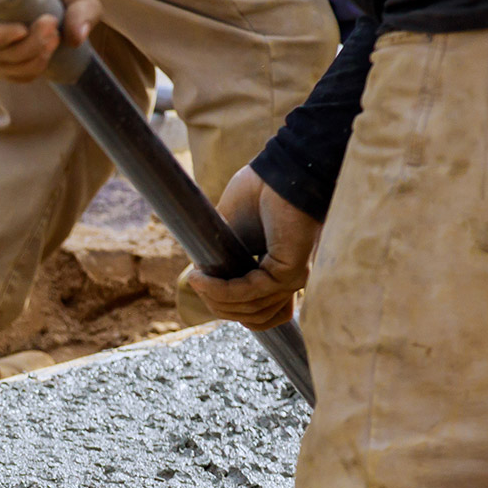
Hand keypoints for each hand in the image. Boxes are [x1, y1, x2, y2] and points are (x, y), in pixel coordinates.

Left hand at [0, 0, 99, 82]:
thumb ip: (82, 9)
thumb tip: (77, 40)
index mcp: (12, 20)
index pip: (14, 63)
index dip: (34, 67)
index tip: (58, 49)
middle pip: (1, 62)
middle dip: (32, 59)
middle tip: (54, 35)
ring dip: (19, 49)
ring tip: (45, 28)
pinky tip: (17, 29)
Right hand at [183, 167, 321, 329]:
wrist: (280, 170)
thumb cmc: (259, 193)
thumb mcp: (231, 234)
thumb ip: (221, 260)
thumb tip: (200, 280)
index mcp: (277, 273)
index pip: (255, 312)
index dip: (224, 306)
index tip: (202, 286)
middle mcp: (289, 280)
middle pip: (250, 317)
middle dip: (216, 305)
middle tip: (196, 282)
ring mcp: (292, 278)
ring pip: (249, 311)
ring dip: (215, 299)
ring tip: (196, 280)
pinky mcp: (290, 271)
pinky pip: (249, 293)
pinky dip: (220, 289)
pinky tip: (201, 278)